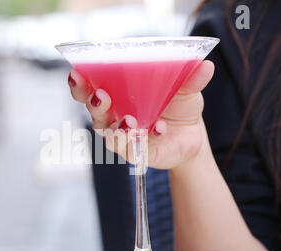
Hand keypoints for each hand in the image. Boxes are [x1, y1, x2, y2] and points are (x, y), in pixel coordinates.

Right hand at [67, 61, 214, 169]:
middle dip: (94, 105)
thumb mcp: (185, 89)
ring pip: (112, 136)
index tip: (76, 73)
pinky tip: (159, 128)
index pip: (90, 90)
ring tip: (130, 120)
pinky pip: (137, 150)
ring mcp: (125, 139)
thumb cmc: (177, 106)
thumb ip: (190, 79)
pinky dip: (148, 139)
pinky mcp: (139, 154)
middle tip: (100, 96)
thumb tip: (205, 65)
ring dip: (118, 129)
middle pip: (95, 114)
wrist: (192, 135)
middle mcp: (115, 119)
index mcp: (117, 97)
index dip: (80, 84)